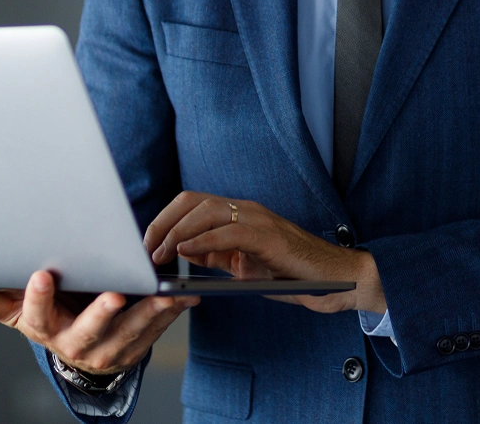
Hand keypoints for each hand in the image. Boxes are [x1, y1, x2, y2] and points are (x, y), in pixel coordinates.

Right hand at [0, 270, 198, 375]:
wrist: (77, 345)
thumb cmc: (48, 313)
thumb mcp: (17, 309)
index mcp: (45, 327)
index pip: (36, 314)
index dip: (38, 297)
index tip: (42, 274)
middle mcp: (76, 342)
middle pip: (88, 330)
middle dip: (101, 312)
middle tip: (114, 293)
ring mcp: (108, 347)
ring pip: (129, 332)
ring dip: (149, 313)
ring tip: (164, 293)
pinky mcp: (136, 346)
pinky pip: (156, 332)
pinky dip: (171, 314)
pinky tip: (184, 296)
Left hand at [144, 192, 386, 315]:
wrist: (334, 279)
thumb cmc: (290, 273)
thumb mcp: (243, 265)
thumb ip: (216, 255)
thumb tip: (182, 254)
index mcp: (239, 213)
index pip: (193, 203)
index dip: (165, 219)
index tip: (146, 243)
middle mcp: (246, 209)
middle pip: (192, 201)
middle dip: (162, 222)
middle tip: (144, 249)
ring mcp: (258, 219)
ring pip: (206, 211)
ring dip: (176, 232)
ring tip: (158, 254)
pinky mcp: (269, 236)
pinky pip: (228, 231)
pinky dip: (202, 240)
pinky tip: (185, 254)